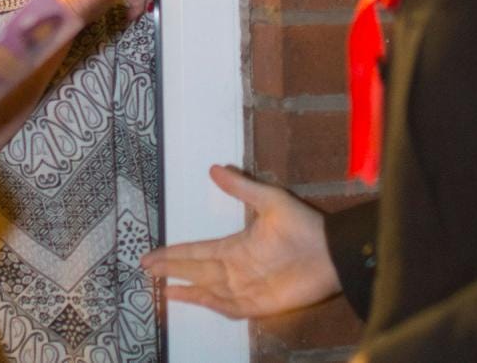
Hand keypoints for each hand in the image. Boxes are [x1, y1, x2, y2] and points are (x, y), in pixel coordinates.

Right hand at [139, 164, 340, 318]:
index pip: (196, 250)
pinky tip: (192, 302)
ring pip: (206, 291)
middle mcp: (235, 268)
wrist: (331, 252)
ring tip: (160, 290)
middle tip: (145, 269)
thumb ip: (241, 187)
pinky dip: (209, 305)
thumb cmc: (302, 225)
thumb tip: (213, 167)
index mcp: (234, 246)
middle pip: (194, 271)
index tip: (151, 255)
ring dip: (185, 291)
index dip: (173, 253)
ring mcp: (246, 288)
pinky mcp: (259, 305)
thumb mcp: (269, 199)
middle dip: (170, 270)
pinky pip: (229, 308)